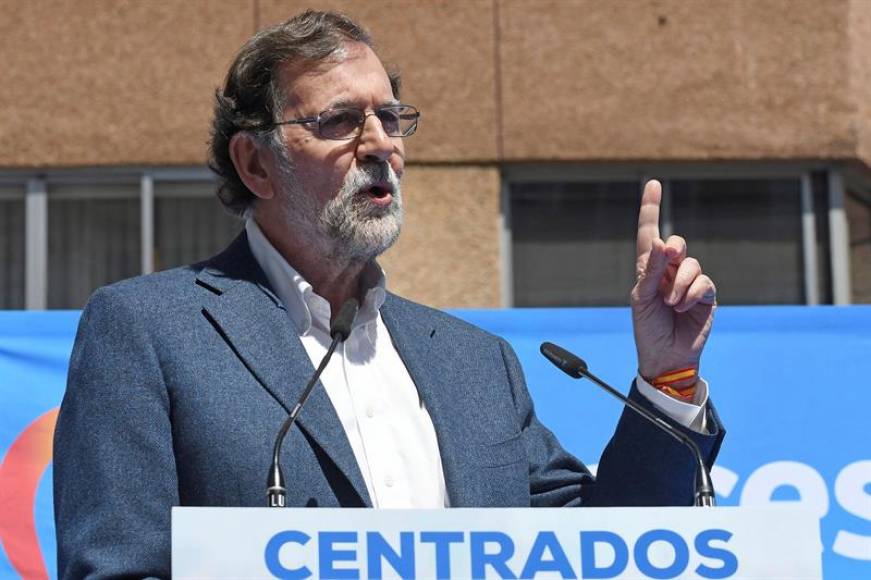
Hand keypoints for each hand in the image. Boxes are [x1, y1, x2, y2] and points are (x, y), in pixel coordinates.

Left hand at [631, 180, 715, 379]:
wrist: (666, 356)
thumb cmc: (648, 328)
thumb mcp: (642, 299)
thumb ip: (651, 271)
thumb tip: (663, 243)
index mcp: (648, 269)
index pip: (649, 234)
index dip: (650, 208)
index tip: (652, 184)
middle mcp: (670, 272)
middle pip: (677, 244)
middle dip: (674, 250)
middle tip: (669, 258)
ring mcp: (689, 283)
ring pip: (692, 264)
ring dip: (679, 284)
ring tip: (671, 304)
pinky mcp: (706, 296)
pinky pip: (704, 283)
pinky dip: (691, 294)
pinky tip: (683, 309)